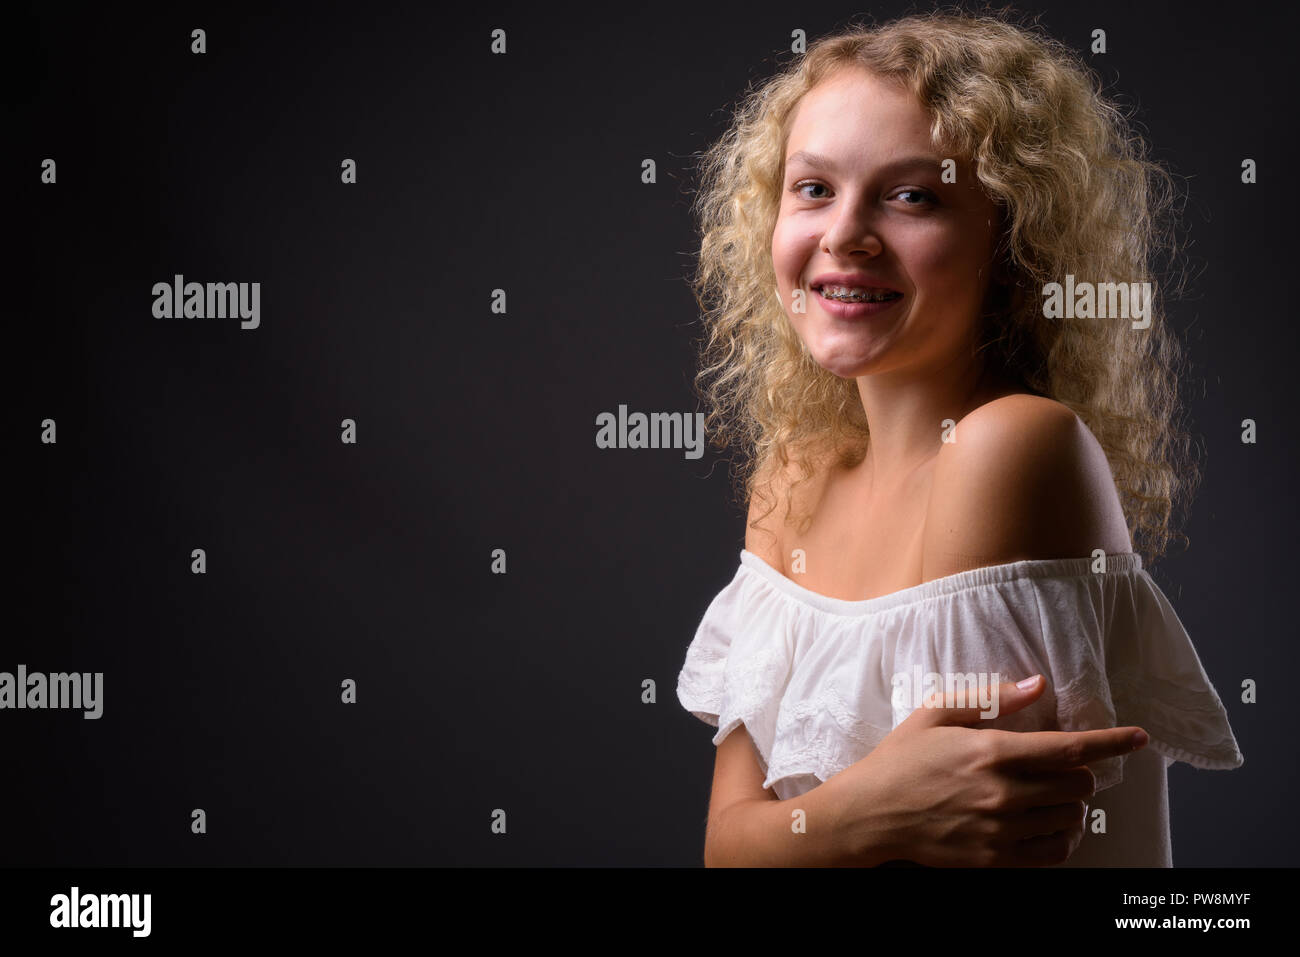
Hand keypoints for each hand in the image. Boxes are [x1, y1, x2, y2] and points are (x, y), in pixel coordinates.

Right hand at [823, 674, 1147, 866]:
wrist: (870, 815)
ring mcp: (1000, 830)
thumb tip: (1037, 685)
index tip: (1137, 737)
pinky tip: (1048, 823)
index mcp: (990, 752)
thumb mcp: (936, 714)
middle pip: (1077, 785)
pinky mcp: (994, 858)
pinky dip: (1062, 837)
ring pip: (1070, 818)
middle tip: (1059, 766)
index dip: (1110, 742)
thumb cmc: (900, 759)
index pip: (1069, 749)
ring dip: (1071, 803)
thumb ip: (990, 698)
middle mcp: (1002, 794)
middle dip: (1080, 772)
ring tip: (1049, 794)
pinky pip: (1054, 852)